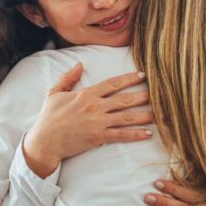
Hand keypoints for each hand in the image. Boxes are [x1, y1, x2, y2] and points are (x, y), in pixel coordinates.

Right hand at [23, 64, 152, 177]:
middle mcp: (94, 107)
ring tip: (161, 113)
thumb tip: (79, 64)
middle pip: (124, 99)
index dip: (128, 79)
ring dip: (145, 115)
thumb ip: (67, 78)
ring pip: (127, 117)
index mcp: (86, 95)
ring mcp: (97, 123)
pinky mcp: (98, 137)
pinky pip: (121, 135)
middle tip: (160, 93)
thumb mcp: (54, 93)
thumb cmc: (48, 118)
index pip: (112, 84)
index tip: (142, 75)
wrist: (44, 141)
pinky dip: (136, 135)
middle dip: (143, 96)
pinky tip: (148, 133)